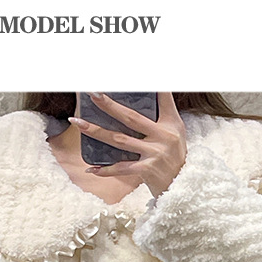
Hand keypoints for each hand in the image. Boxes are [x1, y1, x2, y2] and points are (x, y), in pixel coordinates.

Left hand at [69, 92, 186, 198]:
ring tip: (78, 123)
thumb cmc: (175, 158)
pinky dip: (106, 170)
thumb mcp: (176, 134)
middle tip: (92, 94)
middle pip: (131, 117)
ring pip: (120, 140)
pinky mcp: (147, 170)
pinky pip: (121, 168)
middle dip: (110, 105)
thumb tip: (147, 98)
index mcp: (171, 124)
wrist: (182, 187)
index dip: (154, 86)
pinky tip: (91, 168)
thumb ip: (162, 118)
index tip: (135, 74)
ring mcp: (154, 153)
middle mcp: (163, 136)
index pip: (163, 99)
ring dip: (97, 131)